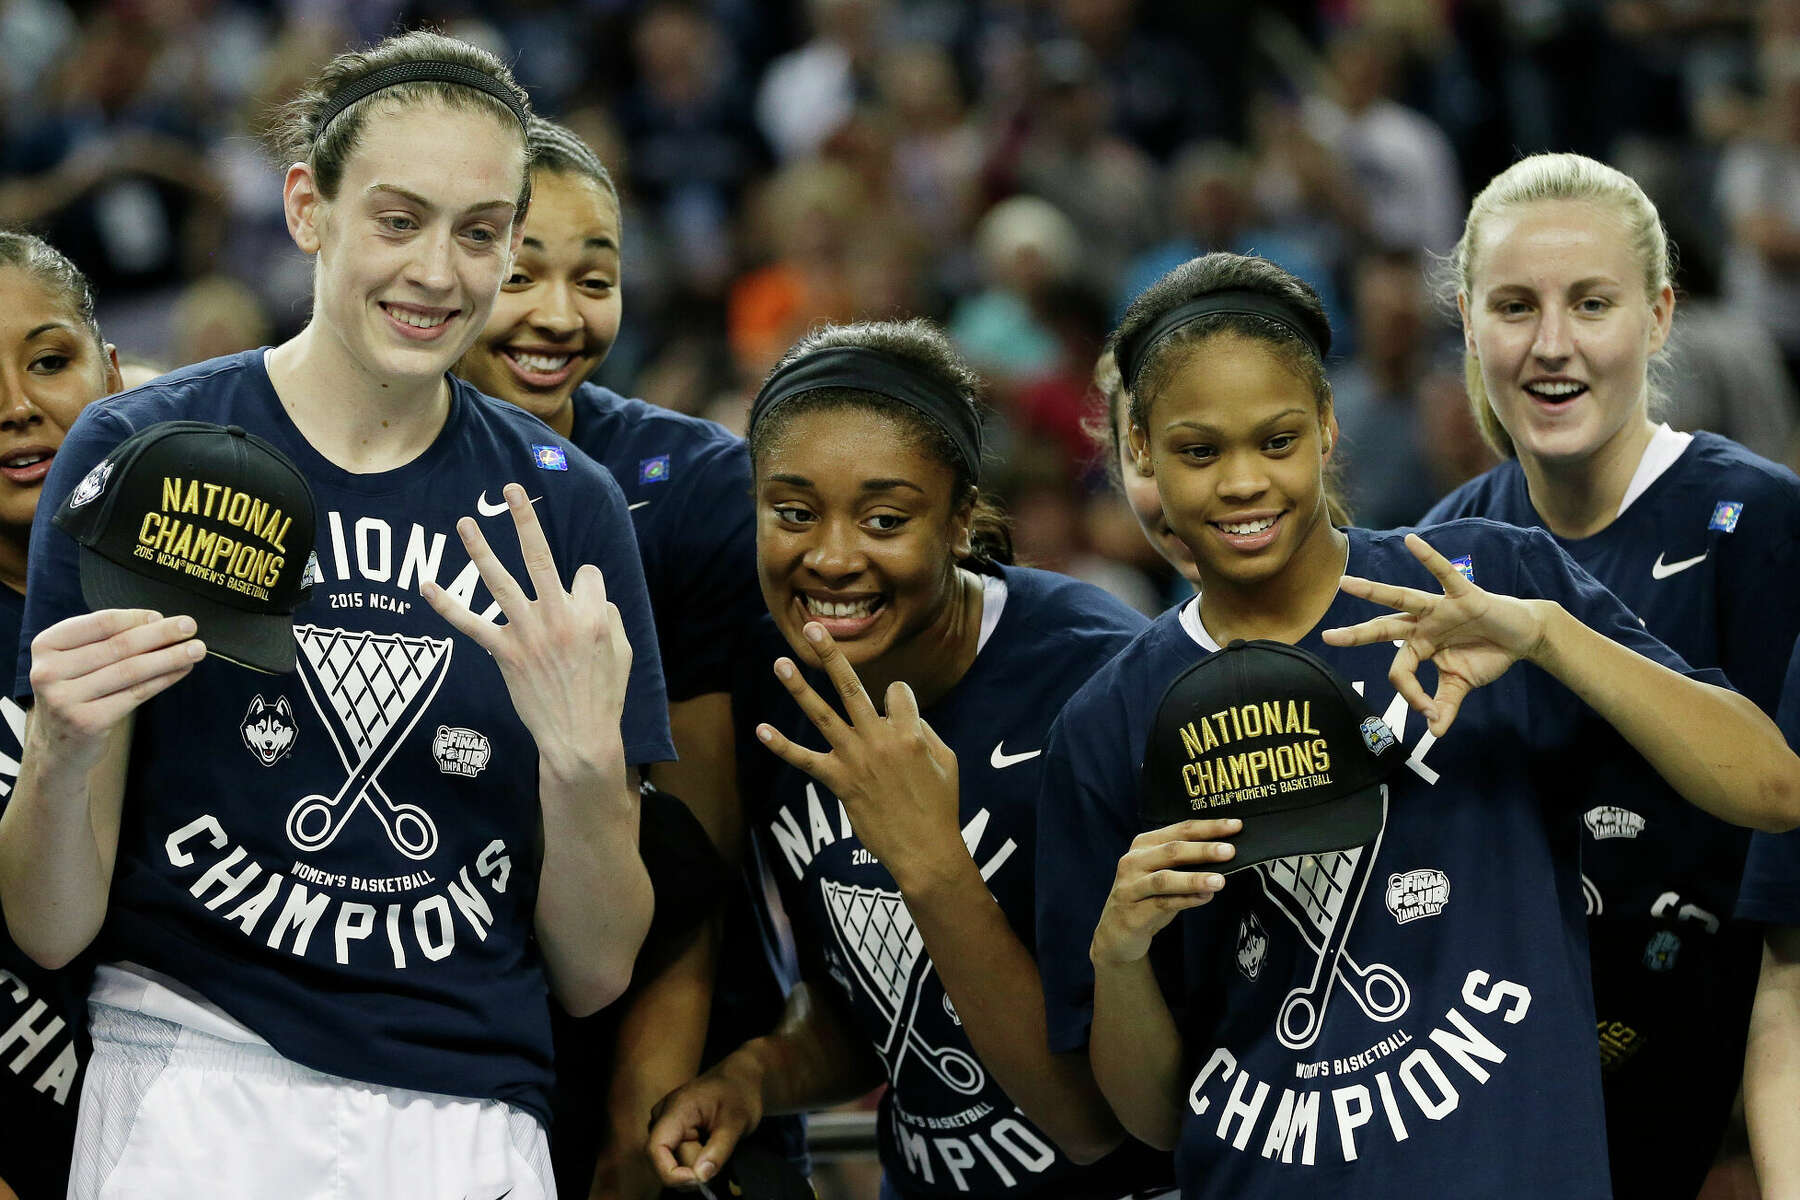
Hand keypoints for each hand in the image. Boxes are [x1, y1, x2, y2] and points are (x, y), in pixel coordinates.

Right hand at [27, 609, 202, 769]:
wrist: (59, 745)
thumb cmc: (77, 692)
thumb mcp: (78, 661)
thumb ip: (108, 640)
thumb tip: (159, 621)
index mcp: (47, 645)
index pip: (100, 623)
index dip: (136, 618)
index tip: (161, 616)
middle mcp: (49, 671)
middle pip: (119, 646)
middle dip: (161, 634)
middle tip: (190, 625)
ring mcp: (65, 699)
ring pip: (131, 670)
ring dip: (170, 657)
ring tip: (197, 649)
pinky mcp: (86, 722)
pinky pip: (136, 694)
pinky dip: (164, 679)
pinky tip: (182, 670)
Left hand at [421, 483, 631, 776]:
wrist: (579, 738)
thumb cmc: (604, 696)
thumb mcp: (624, 651)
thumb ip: (607, 616)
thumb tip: (588, 597)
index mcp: (592, 614)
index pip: (585, 574)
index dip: (586, 586)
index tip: (585, 604)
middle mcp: (558, 616)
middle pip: (539, 556)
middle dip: (524, 519)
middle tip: (511, 490)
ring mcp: (527, 632)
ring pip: (499, 580)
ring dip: (479, 548)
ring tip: (464, 523)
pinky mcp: (504, 652)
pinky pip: (470, 623)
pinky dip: (446, 605)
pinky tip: (426, 586)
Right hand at [646, 1057, 764, 1188]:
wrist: (740, 1079)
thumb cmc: (739, 1093)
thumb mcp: (737, 1121)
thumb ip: (719, 1150)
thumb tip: (700, 1177)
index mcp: (675, 1108)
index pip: (656, 1149)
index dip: (671, 1173)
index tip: (699, 1180)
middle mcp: (662, 1116)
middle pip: (666, 1159)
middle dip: (694, 1166)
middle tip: (720, 1155)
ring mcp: (665, 1124)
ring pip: (674, 1160)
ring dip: (697, 1163)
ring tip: (717, 1144)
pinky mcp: (672, 1132)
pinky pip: (678, 1156)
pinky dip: (696, 1159)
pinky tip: (710, 1146)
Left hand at [755, 622, 962, 891]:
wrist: (924, 849)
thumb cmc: (940, 806)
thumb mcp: (946, 761)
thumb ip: (923, 731)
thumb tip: (901, 714)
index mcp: (911, 730)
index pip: (896, 692)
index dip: (897, 699)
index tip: (899, 715)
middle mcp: (879, 738)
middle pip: (851, 686)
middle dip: (830, 654)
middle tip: (812, 629)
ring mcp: (856, 759)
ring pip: (822, 714)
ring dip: (798, 687)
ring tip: (780, 663)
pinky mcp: (839, 781)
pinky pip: (804, 760)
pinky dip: (781, 745)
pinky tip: (761, 730)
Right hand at [1090, 819, 1239, 967]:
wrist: (1117, 933)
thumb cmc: (1147, 897)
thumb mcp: (1164, 874)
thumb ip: (1187, 864)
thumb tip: (1226, 856)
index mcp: (1144, 845)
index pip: (1180, 830)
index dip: (1208, 827)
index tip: (1235, 826)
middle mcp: (1133, 861)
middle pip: (1171, 850)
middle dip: (1203, 850)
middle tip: (1230, 851)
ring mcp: (1130, 887)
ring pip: (1165, 879)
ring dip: (1194, 878)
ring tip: (1219, 881)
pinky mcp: (1132, 913)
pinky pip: (1162, 904)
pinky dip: (1186, 900)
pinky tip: (1205, 898)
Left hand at [1321, 533, 1548, 736]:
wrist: (1522, 637)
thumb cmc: (1487, 654)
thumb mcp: (1462, 684)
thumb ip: (1445, 705)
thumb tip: (1435, 733)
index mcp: (1419, 645)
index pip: (1401, 670)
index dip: (1411, 694)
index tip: (1429, 713)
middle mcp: (1422, 624)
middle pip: (1383, 629)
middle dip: (1356, 634)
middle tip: (1326, 637)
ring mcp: (1440, 609)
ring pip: (1401, 599)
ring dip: (1373, 592)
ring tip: (1346, 583)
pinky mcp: (1463, 596)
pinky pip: (1444, 575)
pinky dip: (1429, 559)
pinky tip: (1412, 542)